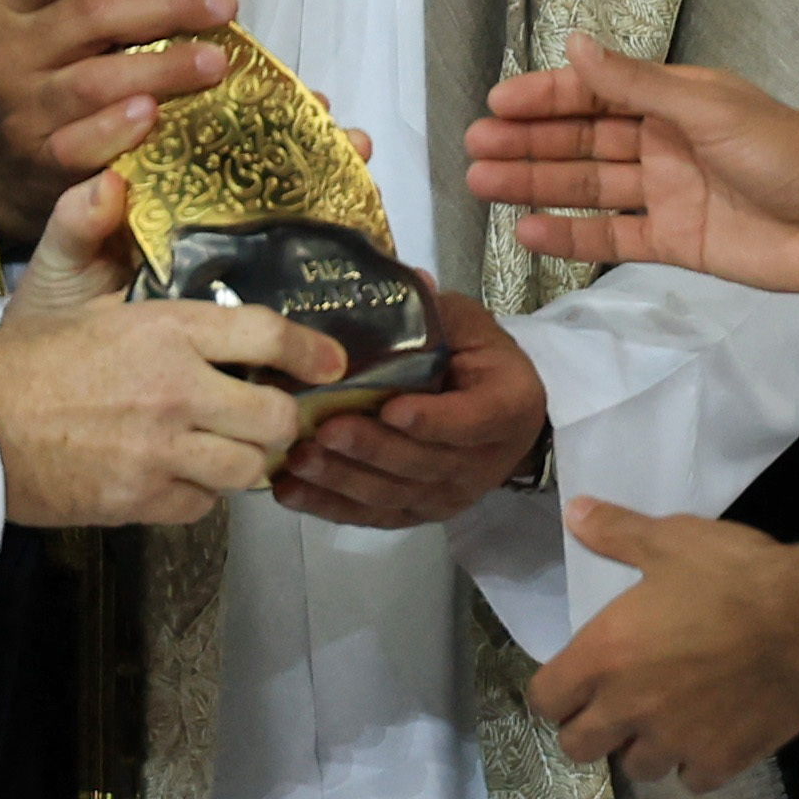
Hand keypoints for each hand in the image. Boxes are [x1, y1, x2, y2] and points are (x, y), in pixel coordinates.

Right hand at [0, 0, 234, 243]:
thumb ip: (112, 0)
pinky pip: (78, 144)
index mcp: (17, 5)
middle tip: (222, 6)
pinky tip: (152, 114)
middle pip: (86, 16)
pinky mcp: (39, 160)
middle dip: (163, 6)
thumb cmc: (63, 76)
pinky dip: (116, 129)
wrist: (21, 164)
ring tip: (213, 62)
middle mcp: (12, 52)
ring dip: (161, 69)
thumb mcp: (66, 29)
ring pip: (91, 81)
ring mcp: (23, 109)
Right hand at [0, 188, 346, 528]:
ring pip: (247, 469)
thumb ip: (95, 232)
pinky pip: (203, 506)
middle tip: (271, 413)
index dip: (310, 350)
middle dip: (281, 419)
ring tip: (229, 446)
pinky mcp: (143, 500)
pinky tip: (180, 473)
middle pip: (274, 418)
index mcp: (165, 329)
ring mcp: (163, 451)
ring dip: (242, 460)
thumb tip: (111, 179)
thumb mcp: (65, 288)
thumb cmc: (23, 358)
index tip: (331, 361)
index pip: (265, 335)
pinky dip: (199, 493)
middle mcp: (177, 390)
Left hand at [271, 291, 547, 528]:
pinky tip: (290, 491)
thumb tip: (410, 282)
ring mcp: (448, 496)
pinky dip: (329, 507)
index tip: (392, 408)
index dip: (432, 420)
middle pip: (423, 464)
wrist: (498, 413)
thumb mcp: (470, 326)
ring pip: (393, 495)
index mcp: (508, 408)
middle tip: (325, 430)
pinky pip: (372, 516)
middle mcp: (483, 463)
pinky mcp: (416, 513)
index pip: (471, 421)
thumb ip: (439, 313)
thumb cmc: (479, 360)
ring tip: (299, 459)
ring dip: (342, 480)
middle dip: (371, 449)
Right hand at [463, 33, 798, 298]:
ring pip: (589, 185)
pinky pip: (612, 235)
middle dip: (529, 141)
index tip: (496, 103)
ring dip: (537, 183)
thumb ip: (637, 84)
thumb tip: (574, 42)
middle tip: (473, 147)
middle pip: (584, 138)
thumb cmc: (786, 154)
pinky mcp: (676, 242)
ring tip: (481, 183)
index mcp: (676, 100)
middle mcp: (664, 142)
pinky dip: (570, 234)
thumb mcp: (708, 109)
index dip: (546, 95)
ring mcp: (668, 193)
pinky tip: (528, 230)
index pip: (597, 91)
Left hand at [531, 499, 798, 791]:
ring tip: (662, 720)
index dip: (554, 691)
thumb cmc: (732, 576)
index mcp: (605, 655)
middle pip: (579, 747)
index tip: (572, 680)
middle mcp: (630, 707)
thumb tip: (574, 511)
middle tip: (612, 705)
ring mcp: (676, 742)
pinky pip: (691, 781)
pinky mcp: (721, 762)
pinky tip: (708, 736)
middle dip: (588, 729)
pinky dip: (695, 763)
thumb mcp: (670, 540)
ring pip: (637, 768)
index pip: (545, 699)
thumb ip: (616, 532)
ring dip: (642, 747)